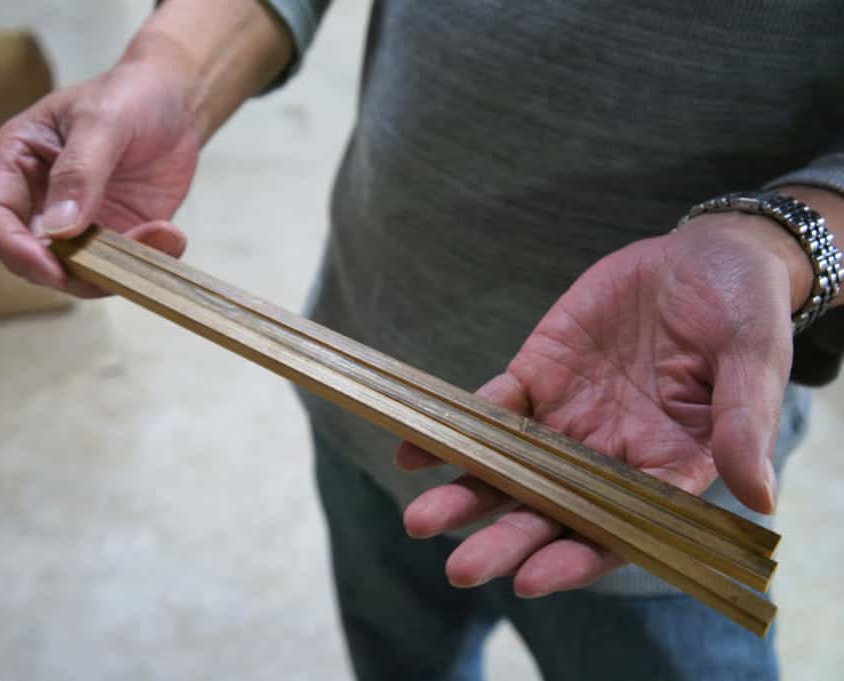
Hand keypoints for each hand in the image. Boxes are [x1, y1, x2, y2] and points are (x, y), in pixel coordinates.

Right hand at [0, 35, 200, 296]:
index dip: (14, 249)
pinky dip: (145, 262)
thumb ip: (80, 171)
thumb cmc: (130, 97)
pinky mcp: (114, 238)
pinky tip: (170, 233)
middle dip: (70, 272)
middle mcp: (39, 200)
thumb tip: (59, 229)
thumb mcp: (104, 121)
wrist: (176, 105)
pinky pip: (120, 268)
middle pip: (31, 257)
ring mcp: (77, 224)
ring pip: (77, 273)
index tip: (51, 267)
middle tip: (114, 266)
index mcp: (17, 163)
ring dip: (114, 270)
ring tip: (158, 234)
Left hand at [398, 213, 809, 596]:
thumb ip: (743, 421)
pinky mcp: (538, 376)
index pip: (619, 527)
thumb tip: (760, 495)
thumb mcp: (752, 354)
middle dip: (506, 539)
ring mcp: (567, 418)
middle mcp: (609, 455)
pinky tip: (411, 449)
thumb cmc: (741, 309)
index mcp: (668, 466)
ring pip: (510, 467)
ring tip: (420, 520)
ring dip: (466, 493)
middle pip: (551, 509)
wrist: (701, 257)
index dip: (576, 556)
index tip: (532, 580)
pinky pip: (490, 407)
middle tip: (461, 571)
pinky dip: (452, 427)